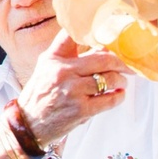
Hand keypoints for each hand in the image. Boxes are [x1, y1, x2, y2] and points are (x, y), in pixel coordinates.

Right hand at [16, 30, 131, 146]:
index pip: (76, 37)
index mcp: (55, 59)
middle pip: (103, 59)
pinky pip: (109, 100)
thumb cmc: (40, 93)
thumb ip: (68, 51)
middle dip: (121, 62)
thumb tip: (99, 45)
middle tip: (128, 65)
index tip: (113, 36)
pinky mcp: (82, 110)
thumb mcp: (46, 65)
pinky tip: (118, 94)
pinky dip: (118, 96)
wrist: (29, 123)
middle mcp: (63, 72)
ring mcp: (73, 91)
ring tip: (121, 81)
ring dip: (121, 80)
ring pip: (109, 79)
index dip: (98, 34)